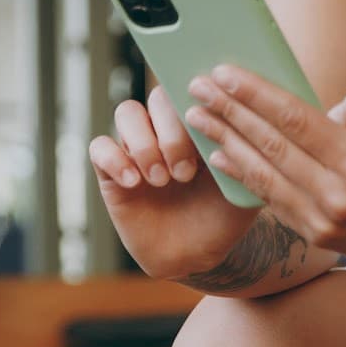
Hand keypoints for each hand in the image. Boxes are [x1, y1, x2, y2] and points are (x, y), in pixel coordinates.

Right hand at [87, 84, 260, 279]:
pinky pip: (99, 147)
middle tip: (185, 173)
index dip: (196, 100)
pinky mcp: (112, 171)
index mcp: (201, 122)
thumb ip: (247, 157)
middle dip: (172, 133)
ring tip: (161, 179)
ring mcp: (138, 146)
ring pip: (127, 111)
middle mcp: (166, 127)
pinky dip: (115, 160)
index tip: (205, 122)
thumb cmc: (223, 217)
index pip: (193, 89)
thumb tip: (245, 124)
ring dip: (144, 143)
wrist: (196, 257)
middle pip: (159, 97)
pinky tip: (134, 183)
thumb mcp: (244, 187)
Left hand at [184, 65, 345, 268]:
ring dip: (225, 143)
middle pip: (270, 145)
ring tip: (197, 118)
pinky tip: (222, 156)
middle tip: (197, 87)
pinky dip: (244, 176)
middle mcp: (336, 194)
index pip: (294, 119)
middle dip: (229, 112)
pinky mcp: (316, 236)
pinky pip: (272, 200)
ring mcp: (323, 220)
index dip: (255, 94)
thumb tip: (326, 109)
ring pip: (263, 175)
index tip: (225, 73)